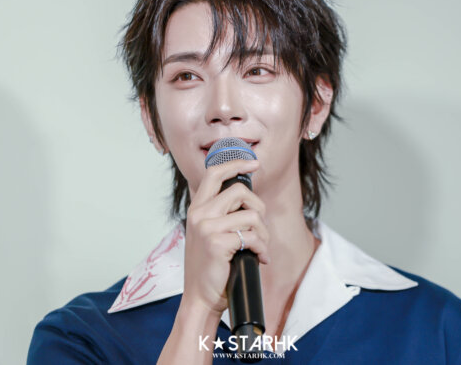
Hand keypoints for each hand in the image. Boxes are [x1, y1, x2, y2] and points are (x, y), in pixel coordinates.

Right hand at [183, 159, 269, 314]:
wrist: (201, 297)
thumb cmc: (210, 267)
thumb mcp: (210, 233)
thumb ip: (222, 214)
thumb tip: (248, 198)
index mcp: (197, 209)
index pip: (214, 173)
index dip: (236, 163)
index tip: (254, 163)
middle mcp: (199, 214)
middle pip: (239, 191)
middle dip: (259, 207)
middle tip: (260, 227)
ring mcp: (207, 227)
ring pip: (251, 215)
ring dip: (263, 233)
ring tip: (260, 247)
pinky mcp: (217, 243)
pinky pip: (253, 236)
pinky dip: (262, 248)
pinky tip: (259, 258)